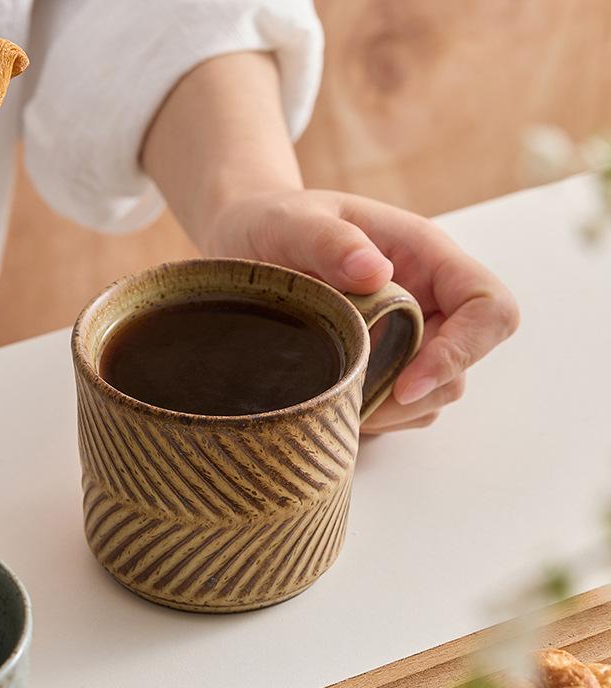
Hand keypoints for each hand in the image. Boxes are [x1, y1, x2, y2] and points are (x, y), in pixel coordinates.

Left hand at [202, 190, 519, 432]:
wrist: (247, 243)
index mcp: (424, 256)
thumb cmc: (275, 224)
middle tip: (355, 402)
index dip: (462, 351)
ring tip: (338, 400)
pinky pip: (406, 407)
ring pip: (438, 391)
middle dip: (419, 393)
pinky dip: (380, 416)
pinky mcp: (387, 362)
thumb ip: (331, 243)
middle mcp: (428, 298)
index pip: (488, 307)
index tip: (407, 383)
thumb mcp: (292, 224)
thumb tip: (375, 274)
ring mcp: (410, 334)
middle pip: (466, 361)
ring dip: (396, 410)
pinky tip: (338, 402)